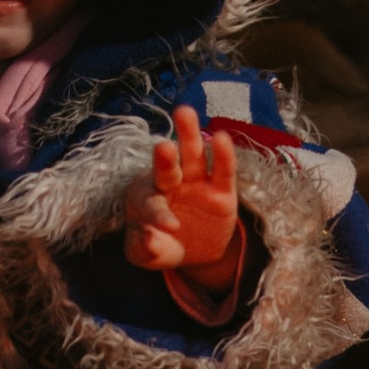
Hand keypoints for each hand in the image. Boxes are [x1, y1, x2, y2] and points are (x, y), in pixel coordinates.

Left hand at [124, 105, 240, 275]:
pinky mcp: (222, 191)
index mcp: (147, 197)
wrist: (193, 252)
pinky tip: (222, 139)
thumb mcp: (148, 254)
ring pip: (193, 156)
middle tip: (164, 146)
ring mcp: (197, 183)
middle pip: (167, 166)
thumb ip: (145, 249)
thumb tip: (149, 239)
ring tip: (185, 113)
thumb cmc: (162, 246)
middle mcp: (171, 184)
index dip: (158, 214)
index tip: (168, 226)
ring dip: (189, 136)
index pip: (151, 204)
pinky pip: (222, 171)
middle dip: (165, 157)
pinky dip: (223, 156)